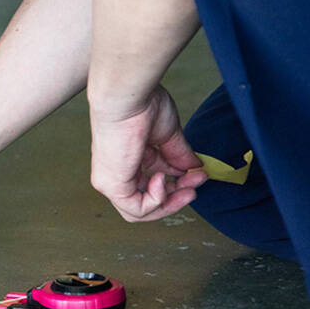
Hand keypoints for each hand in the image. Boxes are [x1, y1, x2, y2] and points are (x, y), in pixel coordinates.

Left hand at [89, 85, 207, 221]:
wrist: (127, 97)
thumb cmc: (141, 106)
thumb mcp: (167, 136)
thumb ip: (178, 156)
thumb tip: (195, 170)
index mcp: (128, 162)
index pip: (151, 188)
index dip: (177, 188)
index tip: (198, 176)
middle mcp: (116, 174)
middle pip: (145, 204)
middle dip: (176, 199)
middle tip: (195, 186)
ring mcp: (111, 181)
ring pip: (139, 212)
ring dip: (169, 203)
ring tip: (185, 186)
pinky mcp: (111, 185)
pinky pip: (136, 208)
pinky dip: (156, 200)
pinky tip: (163, 179)